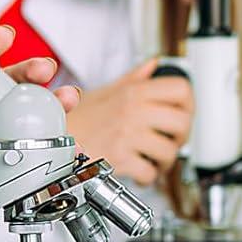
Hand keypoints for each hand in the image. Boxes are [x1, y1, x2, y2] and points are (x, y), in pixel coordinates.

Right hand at [67, 60, 192, 184]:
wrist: (52, 138)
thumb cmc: (76, 118)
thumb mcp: (105, 91)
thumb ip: (134, 79)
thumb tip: (154, 65)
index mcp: (133, 91)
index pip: (180, 89)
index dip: (189, 103)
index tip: (183, 112)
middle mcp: (132, 111)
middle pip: (182, 122)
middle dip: (182, 137)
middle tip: (173, 140)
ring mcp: (126, 135)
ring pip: (168, 150)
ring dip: (165, 160)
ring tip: (155, 159)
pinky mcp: (118, 158)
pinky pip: (148, 172)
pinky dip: (147, 176)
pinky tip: (140, 171)